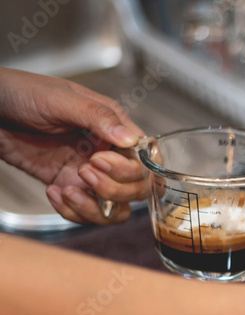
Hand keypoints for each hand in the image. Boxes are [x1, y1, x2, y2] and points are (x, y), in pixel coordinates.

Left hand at [0, 67, 145, 223]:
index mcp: (111, 127)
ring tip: (68, 191)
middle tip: (82, 172)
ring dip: (95, 208)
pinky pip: (85, 212)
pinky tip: (53, 192)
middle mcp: (105, 152)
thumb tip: (130, 139)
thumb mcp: (60, 99)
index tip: (99, 159)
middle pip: (135, 189)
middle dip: (113, 189)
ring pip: (114, 208)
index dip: (128, 169)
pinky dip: (72, 211)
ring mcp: (86, 172)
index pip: (142, 160)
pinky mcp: (66, 186)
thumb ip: (98, 117)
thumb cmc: (21, 92)